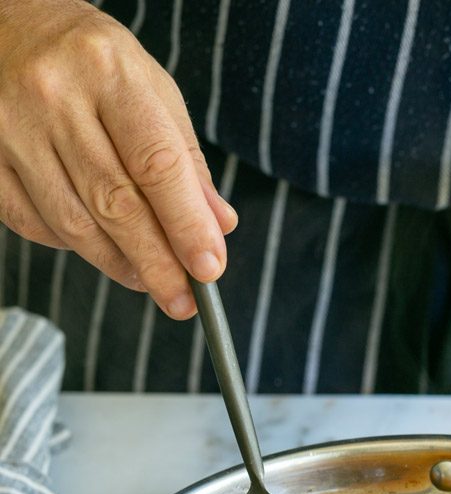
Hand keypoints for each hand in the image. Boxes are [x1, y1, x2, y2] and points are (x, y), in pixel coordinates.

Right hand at [0, 0, 237, 317]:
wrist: (8, 24)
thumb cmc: (90, 60)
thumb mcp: (151, 89)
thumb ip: (186, 159)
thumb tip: (218, 225)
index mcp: (108, 71)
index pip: (158, 165)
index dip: (187, 227)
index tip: (209, 269)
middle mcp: (54, 96)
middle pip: (116, 205)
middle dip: (158, 264)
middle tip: (183, 299)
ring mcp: (11, 127)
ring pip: (75, 224)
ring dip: (120, 264)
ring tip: (150, 280)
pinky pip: (35, 224)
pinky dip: (73, 247)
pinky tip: (100, 246)